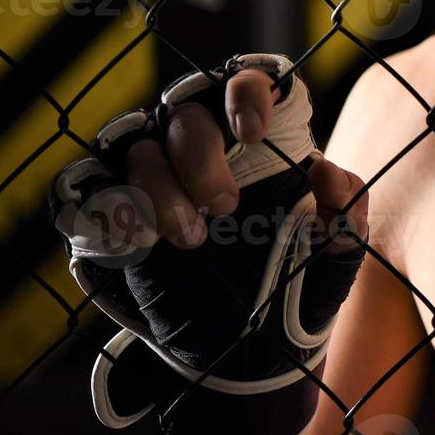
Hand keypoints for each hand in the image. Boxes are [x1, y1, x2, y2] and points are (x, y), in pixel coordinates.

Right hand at [50, 54, 368, 434]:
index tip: (253, 134)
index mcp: (260, 145)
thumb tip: (328, 172)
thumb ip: (346, 213)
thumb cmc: (299, 289)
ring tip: (191, 240)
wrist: (251, 354)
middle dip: (200, 156)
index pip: (248, 81)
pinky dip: (109, 209)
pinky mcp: (117, 221)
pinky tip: (140, 242)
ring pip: (136, 146)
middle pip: (183, 110)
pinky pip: (88, 189)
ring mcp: (156, 182)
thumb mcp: (337, 258)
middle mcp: (204, 151)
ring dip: (159, 188)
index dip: (244, 92)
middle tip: (227, 207)